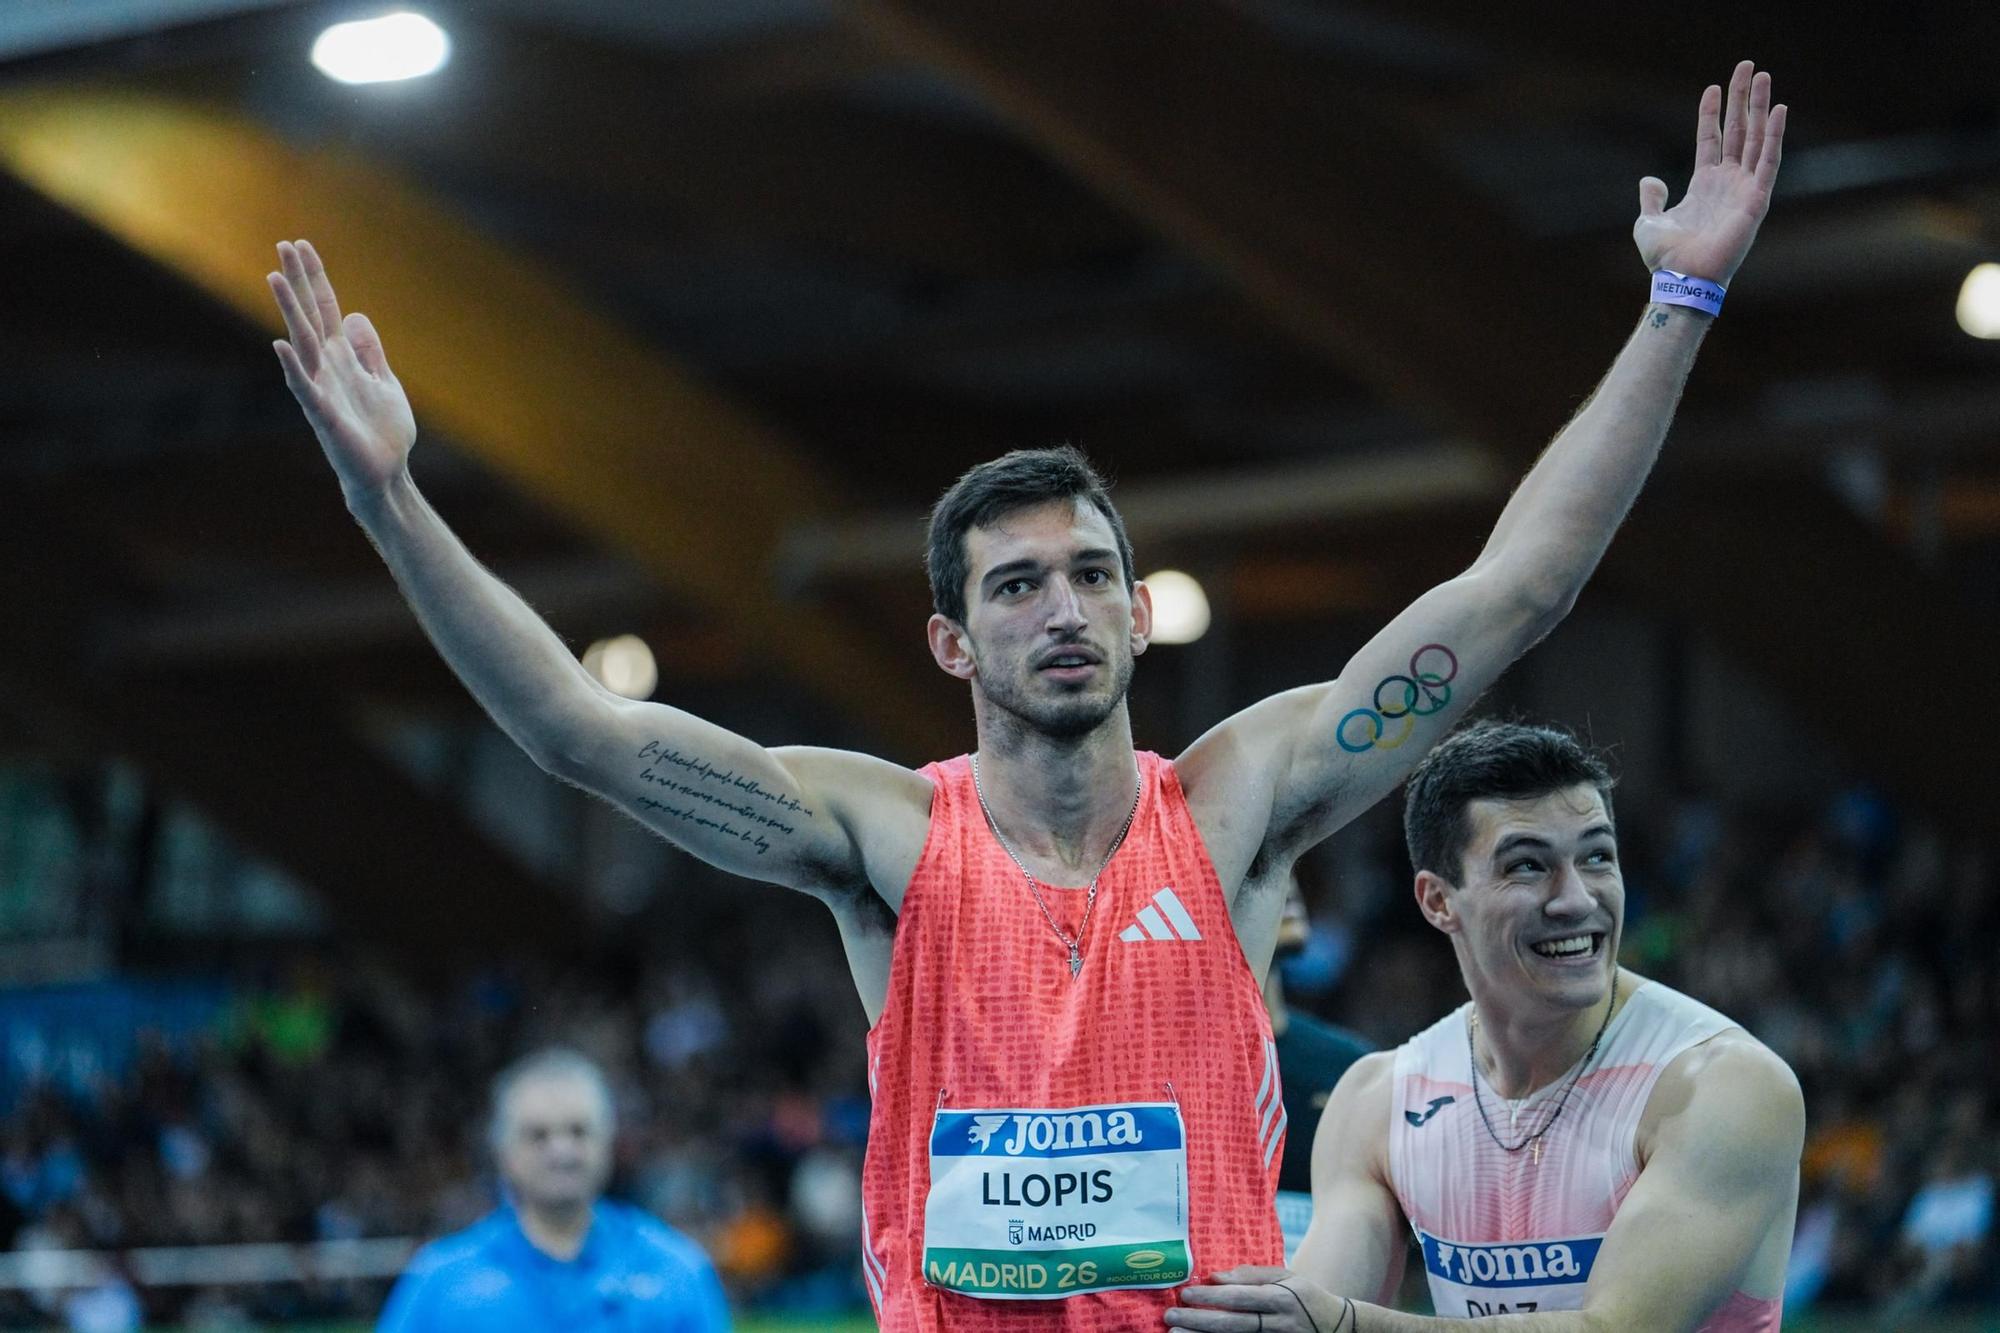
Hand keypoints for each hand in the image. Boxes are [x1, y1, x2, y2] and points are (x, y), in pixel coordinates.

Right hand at [267, 239, 416, 503]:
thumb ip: (370, 351)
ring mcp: (321, 389)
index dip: (314, 277)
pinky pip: (304, 388)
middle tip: (283, 245)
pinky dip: (293, 367)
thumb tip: (356, 315)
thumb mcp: (384, 382)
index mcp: (342, 357)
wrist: (386, 474)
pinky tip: (280, 345)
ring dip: (289, 311)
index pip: (325, 308)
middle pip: (308, 316)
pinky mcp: (323, 415)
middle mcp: (327, 367)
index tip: (301, 245)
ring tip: (274, 277)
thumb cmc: (382, 433)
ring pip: (302, 342)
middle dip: (296, 282)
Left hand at [1166, 1267, 1351, 1331]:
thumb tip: (1216, 1276)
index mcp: (1282, 1298)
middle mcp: (1280, 1323)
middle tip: (1171, 1316)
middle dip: (1199, 1321)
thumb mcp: (1286, 1277)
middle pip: (1233, 1324)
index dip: (1212, 1297)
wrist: (1339, 1328)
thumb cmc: (1305, 1297)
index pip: (1240, 1298)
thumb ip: (1252, 1275)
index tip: (1186, 1294)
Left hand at [1632, 61, 1785, 284]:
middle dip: (1742, 98)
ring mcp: (1743, 188)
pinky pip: (1768, 161)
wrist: (1680, 278)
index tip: (1713, 87)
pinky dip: (1774, 135)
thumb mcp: (1648, 222)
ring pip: (1755, 137)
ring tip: (1763, 75)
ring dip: (1760, 106)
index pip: (1711, 139)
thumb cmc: (1666, 258)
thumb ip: (1651, 199)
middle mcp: (1727, 182)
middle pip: (1738, 130)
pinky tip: (1779, 109)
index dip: (1712, 113)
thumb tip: (1650, 181)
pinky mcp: (1756, 199)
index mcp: (1703, 185)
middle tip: (1747, 67)